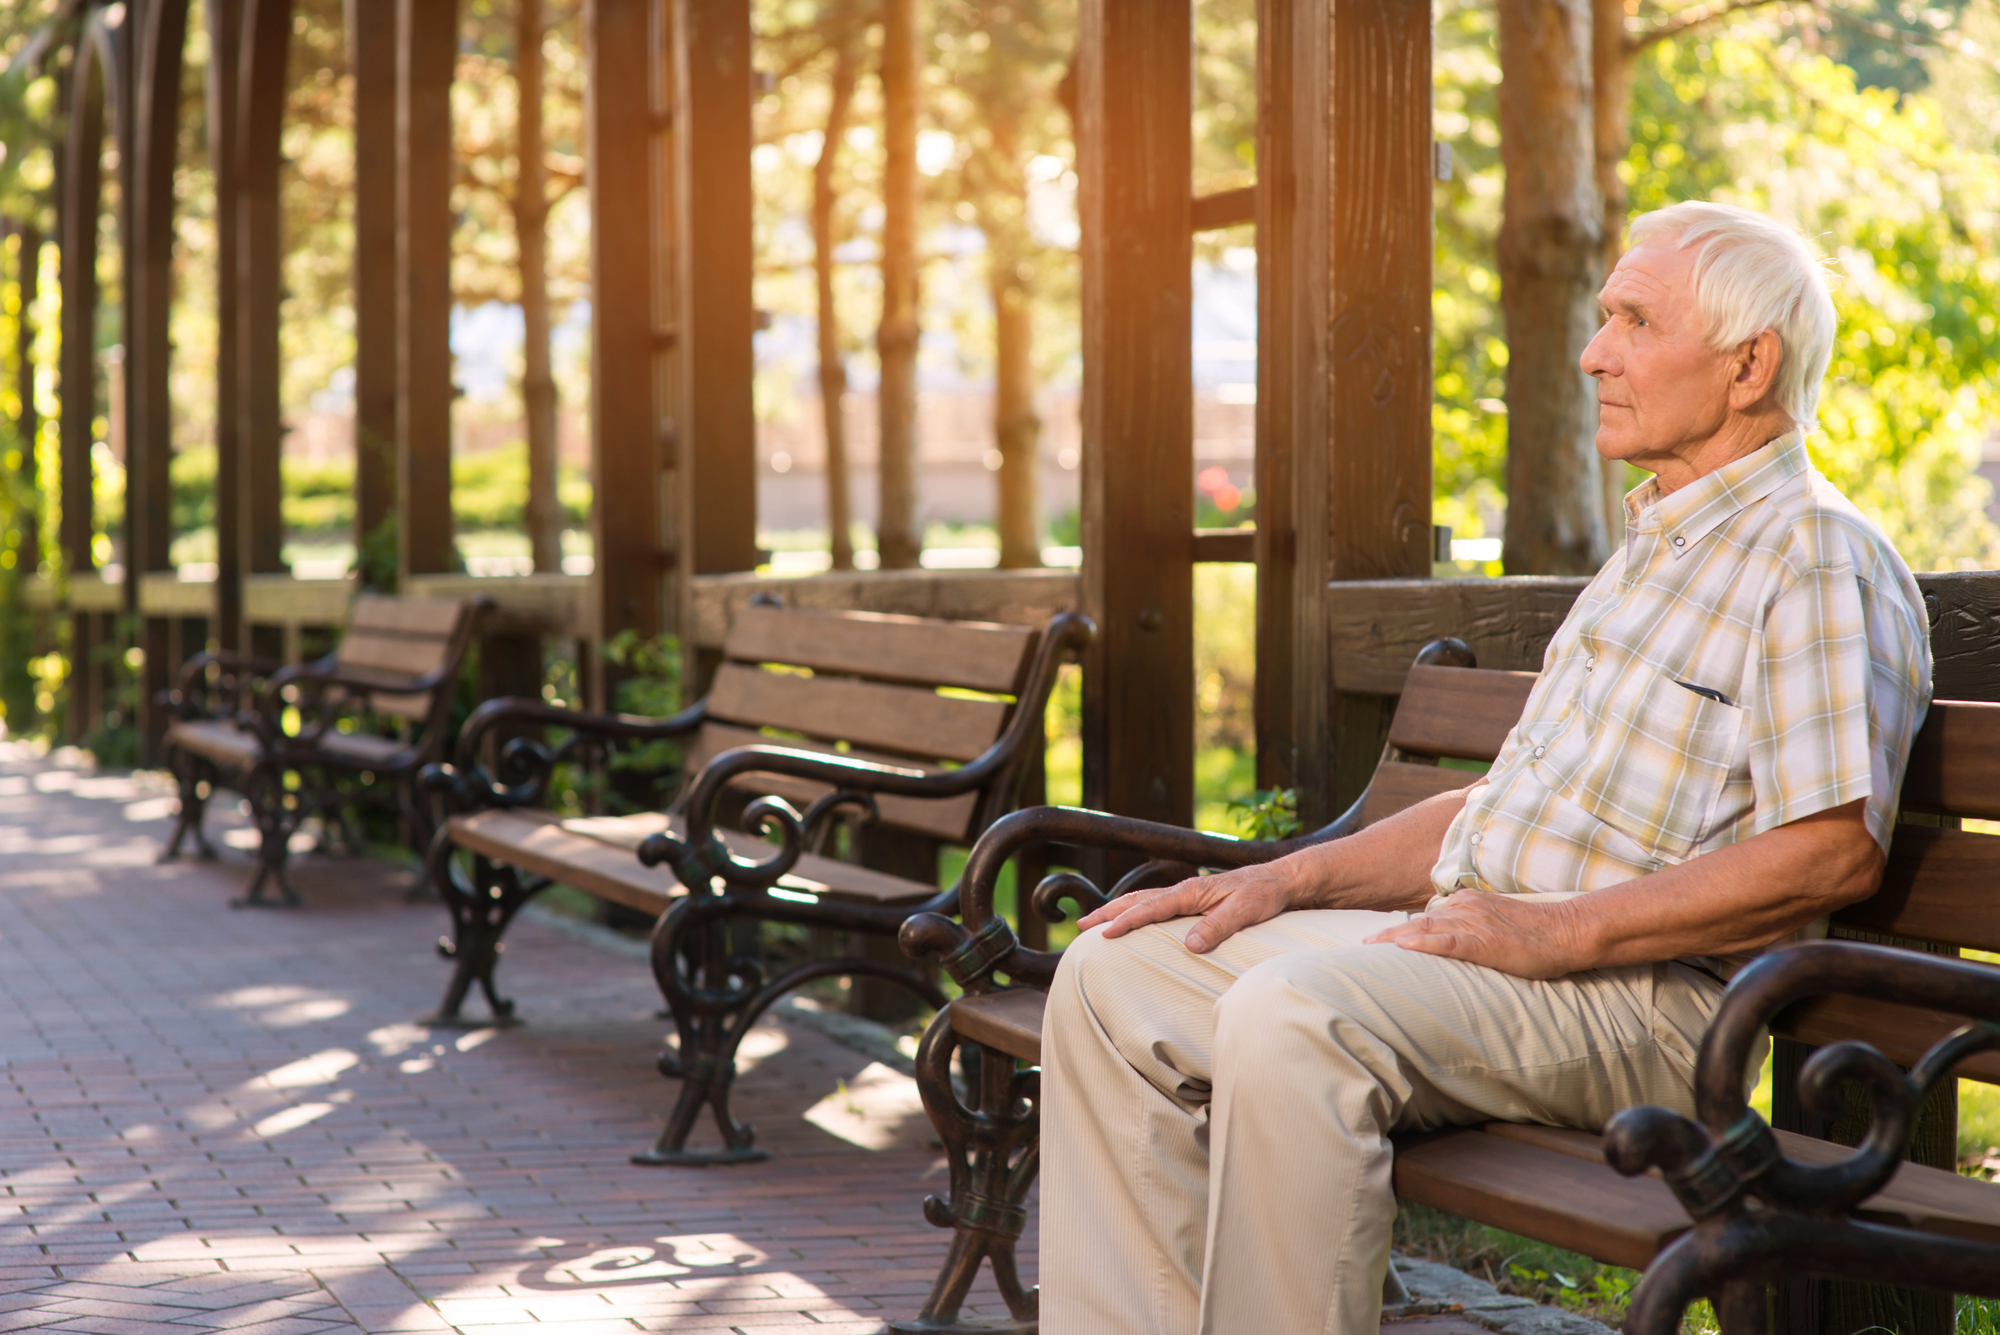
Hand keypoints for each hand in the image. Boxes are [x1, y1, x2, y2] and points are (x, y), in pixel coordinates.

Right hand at [1075, 858, 1308, 953]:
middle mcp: (1185, 890)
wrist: (1283, 880)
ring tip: (1095, 923)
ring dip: (1118, 911)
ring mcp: (1188, 895)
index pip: (1151, 908)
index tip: (1104, 933)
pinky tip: (1133, 921)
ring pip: (1144, 900)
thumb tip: (1190, 946)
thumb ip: (1218, 927)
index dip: (1126, 921)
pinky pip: (1157, 905)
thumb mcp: (1246, 911)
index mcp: (1192, 892)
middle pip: (1137, 900)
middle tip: (1081, 926)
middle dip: (1108, 912)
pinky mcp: (1195, 901)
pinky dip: (1137, 911)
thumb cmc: (1265, 895)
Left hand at [1363, 891, 1592, 979]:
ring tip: (1367, 948)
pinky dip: (1424, 942)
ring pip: (1424, 929)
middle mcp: (1463, 908)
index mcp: (1465, 903)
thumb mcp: (1497, 927)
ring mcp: (1472, 923)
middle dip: (1386, 935)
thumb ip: (1473, 931)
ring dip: (1394, 939)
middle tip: (1358, 946)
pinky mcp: (1484, 941)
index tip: (1374, 940)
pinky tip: (1403, 946)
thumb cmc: (1536, 934)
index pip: (1424, 916)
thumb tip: (1452, 945)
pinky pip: (1448, 940)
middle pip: (1415, 921)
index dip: (1399, 930)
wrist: (1566, 931)